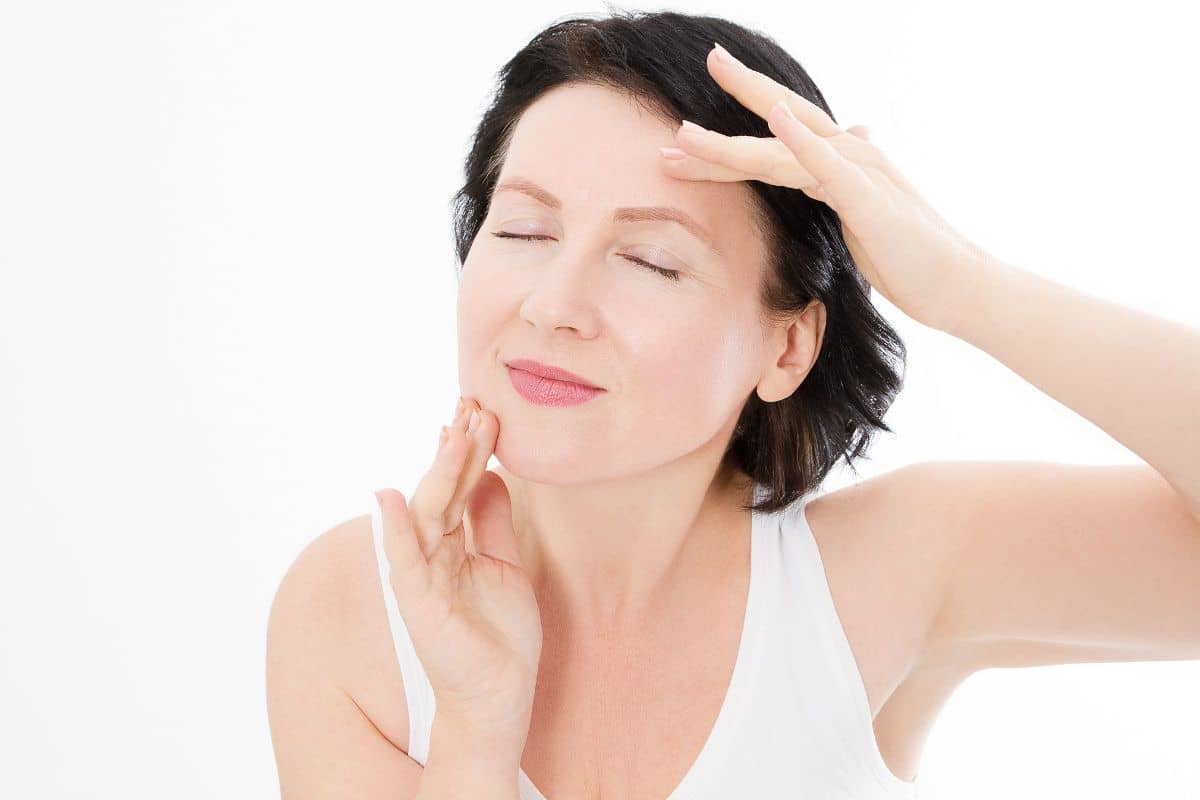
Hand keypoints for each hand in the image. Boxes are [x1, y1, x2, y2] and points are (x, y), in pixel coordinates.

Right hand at [374, 397, 541, 737]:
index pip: (459, 485)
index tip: (482, 408)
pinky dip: (395, 529)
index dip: (470, 448)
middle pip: (443, 489)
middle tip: (474, 404)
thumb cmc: (500, 634)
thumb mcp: (505, 563)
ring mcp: (422, 576)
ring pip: (427, 512)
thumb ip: (491, 521)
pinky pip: (404, 560)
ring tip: (455, 430)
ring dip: (439, 471)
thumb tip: (489, 474)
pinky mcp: (418, 603)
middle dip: (457, 447)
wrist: (500, 694)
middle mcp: (431, 553)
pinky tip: (390, 496)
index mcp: (452, 543)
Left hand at [659, 42, 995, 334]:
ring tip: (685, 135)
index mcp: (842, 160)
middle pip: (779, 121)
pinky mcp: (869, 200)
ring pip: (783, 151)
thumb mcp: (865, 213)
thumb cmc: (910, 256)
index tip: (704, 86)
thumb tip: (839, 148)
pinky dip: (801, 142)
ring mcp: (860, 174)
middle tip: (685, 89)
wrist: (958, 286)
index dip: (745, 102)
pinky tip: (776, 120)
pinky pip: (829, 167)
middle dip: (732, 101)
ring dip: (731, 143)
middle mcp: (850, 155)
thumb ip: (842, 182)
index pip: (785, 124)